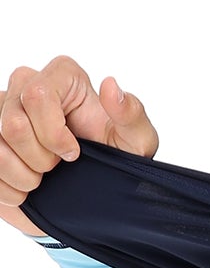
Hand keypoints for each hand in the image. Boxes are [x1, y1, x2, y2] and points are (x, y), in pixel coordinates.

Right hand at [0, 55, 157, 236]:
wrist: (94, 190)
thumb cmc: (117, 158)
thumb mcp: (137, 142)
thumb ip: (131, 115)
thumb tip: (110, 86)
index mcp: (63, 76)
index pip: (37, 96)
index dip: (52, 134)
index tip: (74, 154)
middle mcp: (26, 84)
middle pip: (12, 122)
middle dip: (39, 158)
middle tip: (58, 167)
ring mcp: (3, 109)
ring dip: (21, 175)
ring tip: (42, 179)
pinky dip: (5, 186)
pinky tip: (25, 189)